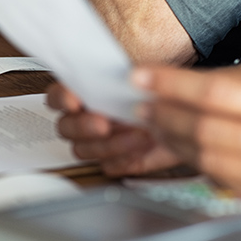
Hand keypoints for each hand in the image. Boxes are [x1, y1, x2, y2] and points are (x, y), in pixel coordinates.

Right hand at [46, 82, 180, 176]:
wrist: (183, 113)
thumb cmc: (158, 91)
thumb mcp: (145, 74)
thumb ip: (127, 75)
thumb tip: (123, 76)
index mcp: (83, 92)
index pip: (57, 96)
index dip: (62, 99)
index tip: (75, 101)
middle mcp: (85, 118)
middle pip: (65, 128)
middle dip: (83, 126)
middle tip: (104, 123)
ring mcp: (97, 142)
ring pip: (83, 150)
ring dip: (109, 144)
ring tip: (137, 134)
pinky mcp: (115, 160)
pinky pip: (108, 167)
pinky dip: (124, 160)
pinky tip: (141, 149)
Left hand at [133, 66, 240, 216]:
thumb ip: (212, 85)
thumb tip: (156, 81)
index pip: (216, 92)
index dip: (172, 84)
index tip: (140, 76)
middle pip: (206, 129)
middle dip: (165, 116)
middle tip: (143, 107)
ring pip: (208, 158)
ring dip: (172, 141)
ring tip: (156, 127)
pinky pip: (221, 181)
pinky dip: (194, 162)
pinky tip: (180, 148)